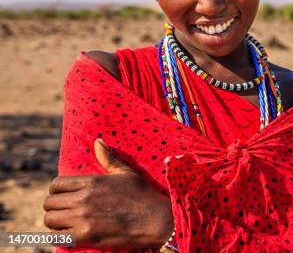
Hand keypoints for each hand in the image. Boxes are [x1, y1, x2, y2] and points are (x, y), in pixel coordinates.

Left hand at [43, 139, 173, 247]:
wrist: (156, 220)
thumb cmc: (143, 195)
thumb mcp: (126, 173)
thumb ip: (108, 158)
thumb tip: (97, 141)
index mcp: (91, 181)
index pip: (56, 185)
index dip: (57, 191)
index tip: (64, 197)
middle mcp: (83, 198)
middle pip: (49, 203)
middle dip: (55, 207)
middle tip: (65, 212)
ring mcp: (82, 217)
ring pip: (49, 220)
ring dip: (56, 223)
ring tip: (66, 224)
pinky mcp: (85, 236)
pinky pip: (56, 237)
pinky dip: (60, 237)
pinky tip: (70, 235)